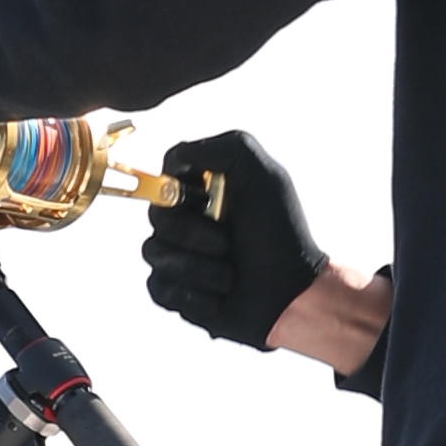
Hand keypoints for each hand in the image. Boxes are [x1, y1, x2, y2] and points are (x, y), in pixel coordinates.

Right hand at [142, 130, 324, 351]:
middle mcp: (189, 219)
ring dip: (198, 268)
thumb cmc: (281, 234)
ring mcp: (179, 255)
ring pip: (154, 253)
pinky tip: (219, 297)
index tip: (205, 200)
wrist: (290, 293)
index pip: (164, 178)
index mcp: (203, 190)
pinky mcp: (176, 291)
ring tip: (229, 276)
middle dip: (193, 234)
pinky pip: (159, 287)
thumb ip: (223, 148)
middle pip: (157, 217)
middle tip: (227, 244)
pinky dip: (192, 295)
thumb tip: (176, 158)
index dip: (177, 191)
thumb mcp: (262, 174)